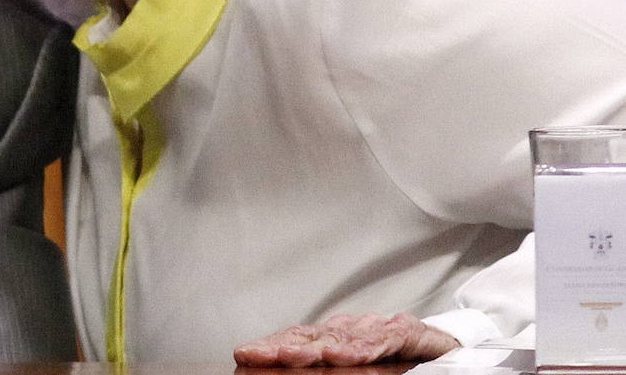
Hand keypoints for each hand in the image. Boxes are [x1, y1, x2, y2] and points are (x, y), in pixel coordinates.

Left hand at [233, 312, 458, 366]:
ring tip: (290, 357)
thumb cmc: (404, 366)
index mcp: (338, 340)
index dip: (272, 346)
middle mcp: (354, 330)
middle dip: (283, 346)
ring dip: (315, 347)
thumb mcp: (361, 369)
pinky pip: (386, 338)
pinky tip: (348, 354)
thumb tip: (288, 371)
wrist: (454, 354)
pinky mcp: (411, 332)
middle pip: (313, 337)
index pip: (299, 341)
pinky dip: (366, 346)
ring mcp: (380, 329)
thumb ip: (331, 372)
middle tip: (257, 355)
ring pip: (344, 337)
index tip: (244, 354)